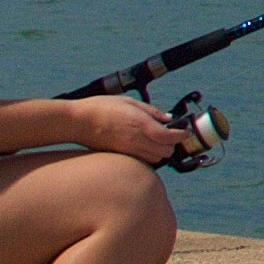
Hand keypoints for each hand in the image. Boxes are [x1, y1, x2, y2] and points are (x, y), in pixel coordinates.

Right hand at [65, 94, 191, 166]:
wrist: (78, 122)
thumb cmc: (102, 107)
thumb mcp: (129, 102)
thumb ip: (151, 111)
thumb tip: (168, 119)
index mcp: (141, 124)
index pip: (170, 137)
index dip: (182, 135)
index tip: (185, 131)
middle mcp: (137, 140)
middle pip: (166, 152)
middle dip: (171, 145)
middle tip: (169, 135)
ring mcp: (128, 151)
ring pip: (155, 159)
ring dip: (159, 152)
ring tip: (154, 141)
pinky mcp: (121, 156)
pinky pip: (142, 161)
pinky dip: (147, 156)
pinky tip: (142, 146)